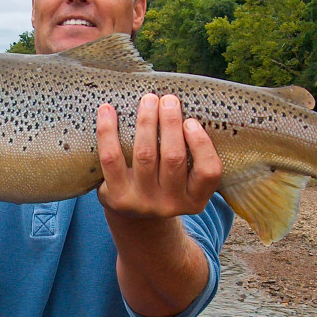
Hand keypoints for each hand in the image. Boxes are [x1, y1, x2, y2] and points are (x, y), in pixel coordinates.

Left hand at [96, 93, 221, 217]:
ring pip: (145, 155)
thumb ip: (191, 152)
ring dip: (147, 122)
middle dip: (171, 123)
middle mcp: (170, 204)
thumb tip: (183, 106)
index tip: (191, 121)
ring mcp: (142, 202)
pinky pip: (112, 159)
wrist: (132, 216)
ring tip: (148, 100)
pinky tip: (108, 110)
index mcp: (195, 199)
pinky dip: (108, 131)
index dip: (201, 144)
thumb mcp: (185, 179)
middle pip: (173, 158)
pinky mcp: (116, 196)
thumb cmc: (164, 184)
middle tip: (168, 100)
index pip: (208, 172)